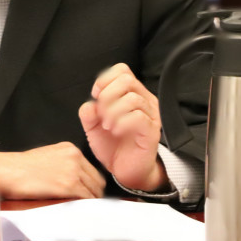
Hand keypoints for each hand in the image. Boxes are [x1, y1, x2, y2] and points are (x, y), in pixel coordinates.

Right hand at [0, 142, 105, 198]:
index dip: (91, 183)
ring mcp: (73, 171)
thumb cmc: (21, 166)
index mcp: (69, 149)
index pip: (92, 169)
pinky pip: (86, 198)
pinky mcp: (69, 185)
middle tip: (88, 203)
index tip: (89, 191)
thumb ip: (64, 164)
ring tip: (82, 208)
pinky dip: (85, 206)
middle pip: (97, 180)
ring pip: (94, 190)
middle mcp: (74, 157)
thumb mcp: (47, 156)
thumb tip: (74, 179)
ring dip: (90, 201)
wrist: (10, 171)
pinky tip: (78, 209)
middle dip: (93, 193)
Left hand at [79, 63, 166, 191]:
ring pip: (133, 98)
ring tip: (107, 125)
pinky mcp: (152, 131)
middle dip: (107, 95)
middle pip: (127, 80)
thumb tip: (89, 104)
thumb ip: (88, 113)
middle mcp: (144, 100)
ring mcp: (151, 115)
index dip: (105, 79)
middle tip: (101, 113)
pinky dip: (122, 122)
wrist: (125, 171)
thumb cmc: (113, 146)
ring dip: (113, 111)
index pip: (122, 70)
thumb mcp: (93, 127)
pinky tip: (115, 130)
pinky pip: (139, 117)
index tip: (96, 96)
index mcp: (131, 94)